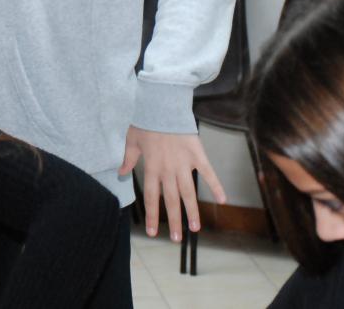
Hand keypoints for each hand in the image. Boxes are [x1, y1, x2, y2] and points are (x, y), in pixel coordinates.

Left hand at [119, 126, 225, 241]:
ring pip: (188, 192)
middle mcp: (168, 169)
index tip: (152, 232)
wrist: (163, 105)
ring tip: (195, 229)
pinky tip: (223, 200)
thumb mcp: (131, 140)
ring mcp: (184, 163)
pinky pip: (208, 173)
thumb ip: (128, 159)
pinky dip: (216, 185)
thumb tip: (121, 173)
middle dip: (173, 220)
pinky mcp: (197, 155)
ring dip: (192, 211)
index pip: (152, 197)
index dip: (152, 215)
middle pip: (171, 200)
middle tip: (176, 239)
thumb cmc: (146, 122)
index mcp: (152, 168)